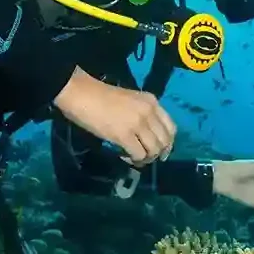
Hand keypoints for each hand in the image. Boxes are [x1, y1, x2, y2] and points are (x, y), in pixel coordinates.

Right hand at [53, 67, 176, 164]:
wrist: (82, 93)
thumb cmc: (101, 96)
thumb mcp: (131, 100)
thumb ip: (143, 113)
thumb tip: (147, 136)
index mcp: (152, 101)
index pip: (171, 127)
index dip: (168, 142)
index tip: (161, 151)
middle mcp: (149, 112)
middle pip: (164, 141)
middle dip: (158, 153)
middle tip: (147, 158)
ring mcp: (138, 124)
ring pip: (153, 150)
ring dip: (146, 158)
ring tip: (135, 158)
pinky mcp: (124, 135)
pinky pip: (138, 154)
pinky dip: (134, 160)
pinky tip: (125, 157)